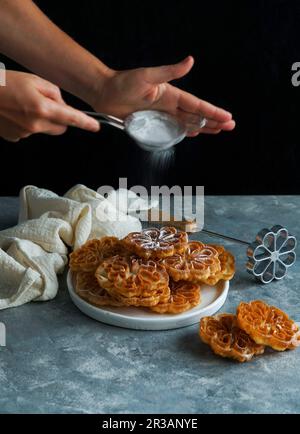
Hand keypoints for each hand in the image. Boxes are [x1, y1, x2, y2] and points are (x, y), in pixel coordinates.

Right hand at [0, 71, 99, 141]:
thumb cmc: (4, 83)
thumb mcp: (33, 79)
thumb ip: (54, 93)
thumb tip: (62, 105)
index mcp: (42, 108)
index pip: (71, 118)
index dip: (86, 123)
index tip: (95, 127)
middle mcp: (35, 124)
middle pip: (60, 128)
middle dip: (60, 119)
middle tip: (47, 104)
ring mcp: (24, 133)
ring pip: (44, 130)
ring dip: (42, 120)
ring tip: (24, 105)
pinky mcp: (14, 137)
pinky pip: (29, 132)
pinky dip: (27, 124)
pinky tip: (16, 113)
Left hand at [93, 56, 234, 135]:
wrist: (104, 93)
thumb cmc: (123, 82)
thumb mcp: (147, 75)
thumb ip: (169, 71)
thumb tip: (190, 61)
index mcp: (171, 94)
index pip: (196, 105)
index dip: (212, 112)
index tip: (227, 117)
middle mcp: (169, 105)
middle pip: (196, 116)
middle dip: (213, 121)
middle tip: (229, 127)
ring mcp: (162, 115)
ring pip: (187, 123)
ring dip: (203, 127)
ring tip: (218, 131)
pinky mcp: (152, 123)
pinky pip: (172, 130)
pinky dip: (185, 132)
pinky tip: (194, 134)